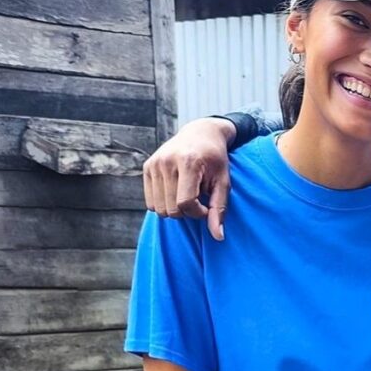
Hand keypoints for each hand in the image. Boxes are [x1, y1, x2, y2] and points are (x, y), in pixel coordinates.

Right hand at [142, 118, 235, 240]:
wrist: (201, 133)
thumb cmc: (216, 160)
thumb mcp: (223, 182)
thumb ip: (220, 209)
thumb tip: (218, 237)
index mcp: (188, 162)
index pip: (185, 203)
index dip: (197, 213)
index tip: (207, 207)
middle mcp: (167, 161)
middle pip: (170, 208)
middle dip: (186, 212)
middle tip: (199, 200)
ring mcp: (154, 163)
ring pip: (158, 208)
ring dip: (175, 209)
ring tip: (188, 195)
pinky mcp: (147, 167)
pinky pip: (151, 201)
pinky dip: (164, 203)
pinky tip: (177, 191)